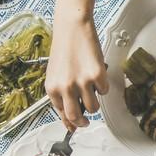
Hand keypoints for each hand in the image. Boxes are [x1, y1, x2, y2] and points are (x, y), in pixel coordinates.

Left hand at [45, 15, 108, 129]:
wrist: (72, 28)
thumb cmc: (64, 48)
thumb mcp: (55, 74)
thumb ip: (61, 94)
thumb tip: (70, 116)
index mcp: (51, 88)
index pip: (61, 113)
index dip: (69, 122)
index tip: (74, 127)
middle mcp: (65, 87)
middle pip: (76, 117)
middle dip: (82, 123)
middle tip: (86, 121)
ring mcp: (81, 82)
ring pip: (93, 107)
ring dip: (94, 101)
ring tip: (91, 88)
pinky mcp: (97, 75)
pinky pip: (104, 91)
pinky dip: (102, 85)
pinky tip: (96, 73)